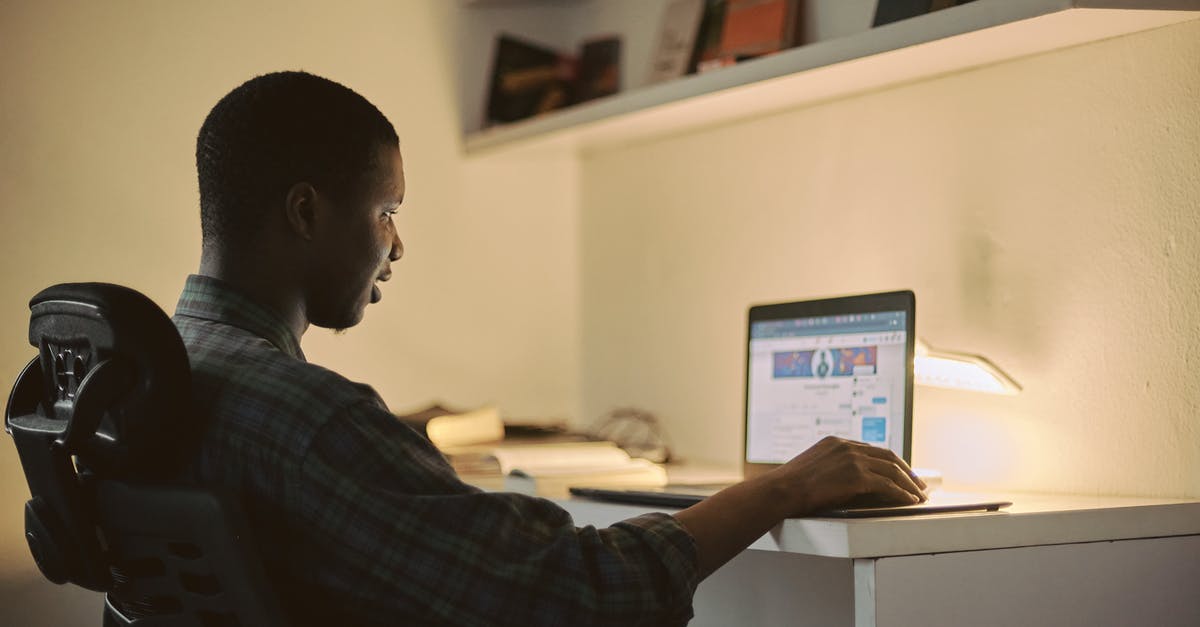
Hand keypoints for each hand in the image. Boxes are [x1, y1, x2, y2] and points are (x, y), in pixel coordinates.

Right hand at [765, 436, 926, 516]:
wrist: (781, 490)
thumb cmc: (791, 487)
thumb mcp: (813, 468)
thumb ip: (832, 468)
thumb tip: (848, 483)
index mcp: (836, 442)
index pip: (872, 449)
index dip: (890, 462)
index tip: (900, 472)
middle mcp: (847, 446)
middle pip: (887, 456)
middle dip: (906, 471)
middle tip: (918, 484)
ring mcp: (853, 459)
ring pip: (892, 470)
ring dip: (909, 484)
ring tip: (918, 495)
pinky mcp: (857, 475)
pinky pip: (888, 485)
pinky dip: (902, 493)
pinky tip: (909, 501)